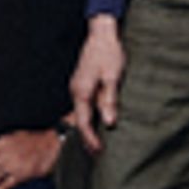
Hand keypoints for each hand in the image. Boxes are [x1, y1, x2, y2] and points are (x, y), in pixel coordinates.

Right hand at [70, 16, 124, 152]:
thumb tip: (109, 122)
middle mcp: (75, 91)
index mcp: (81, 91)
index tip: (99, 151)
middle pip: (79, 120)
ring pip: (81, 113)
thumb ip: (109, 100)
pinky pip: (83, 105)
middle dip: (87, 138)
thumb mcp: (113, 77)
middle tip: (97, 154)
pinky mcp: (82, 83)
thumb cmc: (109, 53)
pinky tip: (97, 122)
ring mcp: (77, 87)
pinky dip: (89, 117)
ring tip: (97, 143)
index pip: (83, 122)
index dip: (90, 138)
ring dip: (88, 128)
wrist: (102, 33)